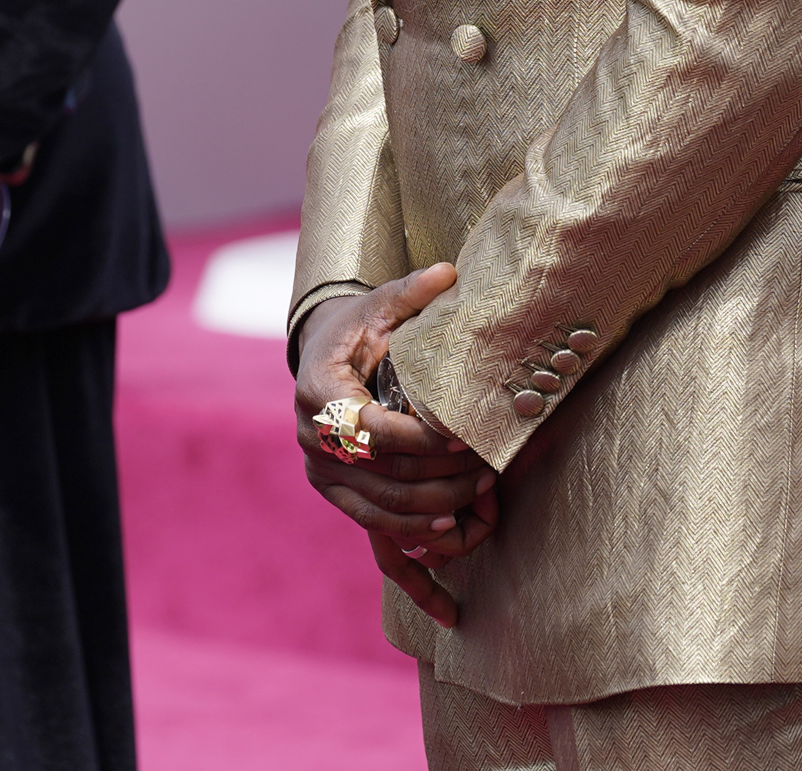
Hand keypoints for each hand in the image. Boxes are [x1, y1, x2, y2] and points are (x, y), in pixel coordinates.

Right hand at [293, 263, 497, 627]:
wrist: (320, 353)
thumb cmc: (357, 327)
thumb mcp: (380, 305)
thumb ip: (412, 291)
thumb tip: (449, 273)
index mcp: (320, 391)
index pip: (374, 431)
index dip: (422, 441)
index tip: (466, 439)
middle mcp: (313, 437)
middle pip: (382, 474)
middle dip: (440, 479)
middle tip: (488, 470)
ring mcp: (320, 469)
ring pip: (380, 506)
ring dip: (433, 508)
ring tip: (479, 494)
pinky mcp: (332, 488)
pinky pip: (370, 520)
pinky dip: (410, 529)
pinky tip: (449, 528)